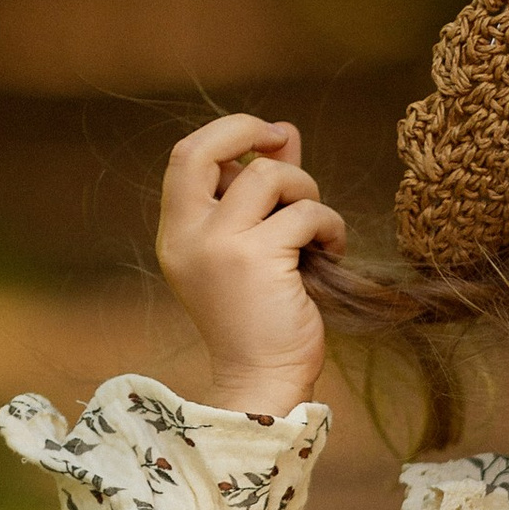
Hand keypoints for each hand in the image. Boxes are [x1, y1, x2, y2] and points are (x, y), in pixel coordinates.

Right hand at [156, 115, 344, 413]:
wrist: (264, 379)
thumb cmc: (262, 317)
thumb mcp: (253, 247)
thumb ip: (261, 193)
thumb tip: (283, 133)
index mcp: (178, 233)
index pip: (185, 156)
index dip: (227, 133)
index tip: (267, 136)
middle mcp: (188, 236)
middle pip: (209, 149)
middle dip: (251, 131)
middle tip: (286, 144)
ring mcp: (220, 246)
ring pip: (269, 175)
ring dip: (306, 191)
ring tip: (317, 228)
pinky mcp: (258, 259)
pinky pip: (305, 212)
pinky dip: (329, 225)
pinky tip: (330, 253)